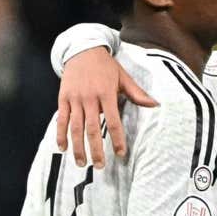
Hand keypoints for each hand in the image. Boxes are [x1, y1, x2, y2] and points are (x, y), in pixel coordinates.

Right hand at [56, 46, 157, 167]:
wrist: (82, 49)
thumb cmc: (106, 66)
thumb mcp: (123, 77)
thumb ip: (137, 94)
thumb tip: (156, 105)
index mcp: (106, 94)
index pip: (113, 121)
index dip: (117, 139)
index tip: (120, 154)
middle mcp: (89, 98)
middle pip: (92, 128)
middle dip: (96, 149)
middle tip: (100, 166)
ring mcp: (74, 99)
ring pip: (75, 127)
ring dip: (78, 147)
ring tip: (82, 163)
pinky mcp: (63, 98)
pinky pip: (62, 120)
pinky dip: (61, 135)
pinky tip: (63, 148)